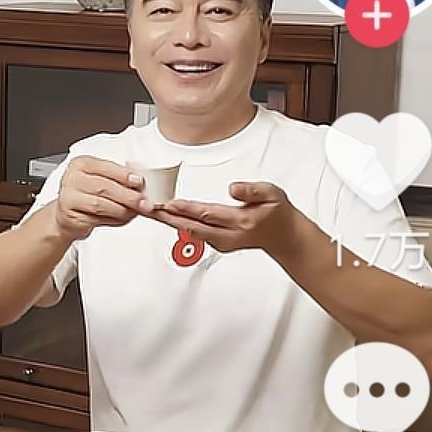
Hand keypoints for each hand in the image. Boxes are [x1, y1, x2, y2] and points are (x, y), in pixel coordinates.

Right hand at [52, 155, 150, 241]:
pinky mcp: (70, 217)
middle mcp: (72, 179)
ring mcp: (68, 198)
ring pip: (100, 204)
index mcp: (81, 164)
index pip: (105, 167)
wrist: (68, 215)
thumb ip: (119, 178)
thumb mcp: (102, 180)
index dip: (124, 175)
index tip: (140, 182)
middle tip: (143, 202)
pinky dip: (114, 220)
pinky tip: (122, 218)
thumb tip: (140, 179)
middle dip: (127, 196)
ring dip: (122, 210)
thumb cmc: (87, 195)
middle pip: (104, 187)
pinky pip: (97, 219)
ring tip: (134, 212)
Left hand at [148, 181, 300, 256]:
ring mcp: (222, 242)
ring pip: (190, 231)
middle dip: (168, 218)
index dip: (187, 209)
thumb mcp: (273, 194)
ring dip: (169, 222)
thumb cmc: (277, 212)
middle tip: (148, 208)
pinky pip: (194, 233)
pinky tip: (166, 216)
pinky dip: (178, 224)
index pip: (208, 214)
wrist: (284, 236)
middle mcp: (229, 236)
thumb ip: (253, 191)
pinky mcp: (217, 243)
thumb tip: (232, 188)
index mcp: (242, 222)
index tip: (169, 203)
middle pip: (193, 227)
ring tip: (150, 211)